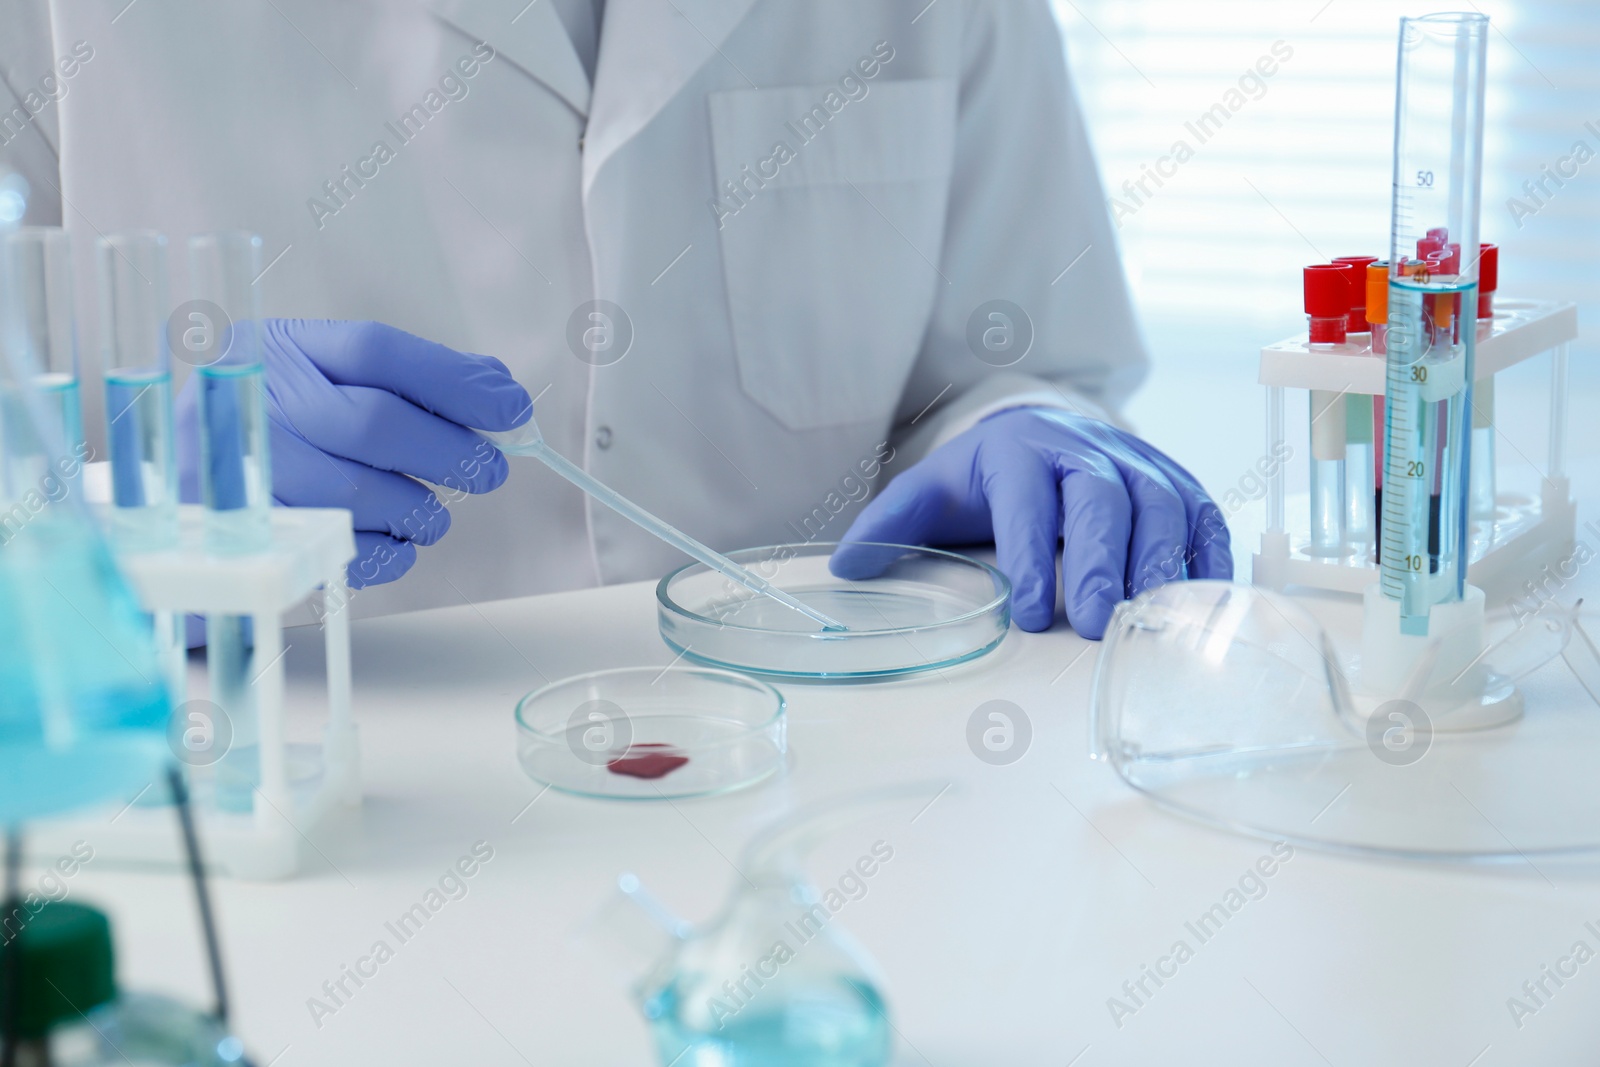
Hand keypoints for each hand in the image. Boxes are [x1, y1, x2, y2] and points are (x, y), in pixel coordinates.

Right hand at [177, 320, 530, 587]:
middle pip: (374, 422)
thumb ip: (406, 380)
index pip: (376, 350)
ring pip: (360, 493)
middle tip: (488, 471)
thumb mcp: (323, 384)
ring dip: (421, 509)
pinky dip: (390, 551)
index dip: (454, 380)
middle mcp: (251, 404)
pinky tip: (396, 540)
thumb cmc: (274, 437)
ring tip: (431, 513)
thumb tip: (497, 388)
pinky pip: (341, 550)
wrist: (175, 510)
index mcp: (276, 350)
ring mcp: (239, 473)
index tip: (511, 407)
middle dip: (450, 451)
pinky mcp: (245, 540)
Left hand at [830, 408, 1229, 638]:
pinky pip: (1203, 515)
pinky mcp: (1176, 482)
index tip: (1031, 611)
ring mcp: (1138, 463)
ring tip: (1149, 620)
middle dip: (1103, 560)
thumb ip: (889, 525)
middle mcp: (1086, 450)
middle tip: (1095, 621)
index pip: (1029, 502)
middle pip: (1104, 500)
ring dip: (1160, 562)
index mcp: (1020, 452)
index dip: (1032, 554)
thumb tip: (845, 568)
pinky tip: (1200, 603)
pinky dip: (1209, 556)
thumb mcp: (931, 490)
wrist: (1043, 429)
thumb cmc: (986, 475)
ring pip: (1162, 505)